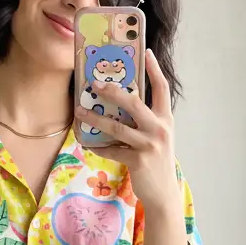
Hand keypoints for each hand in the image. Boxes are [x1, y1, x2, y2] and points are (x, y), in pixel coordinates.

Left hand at [75, 49, 180, 213]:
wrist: (163, 192)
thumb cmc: (157, 161)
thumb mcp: (158, 136)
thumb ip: (146, 120)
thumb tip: (121, 102)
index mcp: (165, 119)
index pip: (162, 88)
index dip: (154, 69)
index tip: (147, 52)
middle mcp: (159, 128)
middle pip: (133, 102)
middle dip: (112, 91)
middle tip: (95, 84)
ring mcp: (149, 144)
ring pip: (116, 126)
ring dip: (94, 118)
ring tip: (79, 112)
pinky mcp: (138, 160)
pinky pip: (112, 149)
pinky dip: (99, 146)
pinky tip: (88, 144)